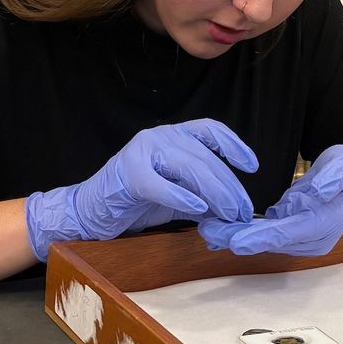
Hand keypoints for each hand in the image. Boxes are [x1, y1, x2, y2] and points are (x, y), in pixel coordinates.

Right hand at [25, 119, 258, 261]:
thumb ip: (204, 199)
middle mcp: (160, 136)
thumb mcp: (178, 198)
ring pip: (189, 167)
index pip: (210, 130)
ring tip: (227, 213)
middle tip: (242, 211)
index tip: (252, 167)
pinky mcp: (128, 171)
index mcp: (173, 137)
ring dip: (214, 193)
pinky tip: (198, 208)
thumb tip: (234, 211)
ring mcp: (143, 150)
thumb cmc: (135, 204)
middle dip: (228, 186)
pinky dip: (181, 196)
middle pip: (205, 157)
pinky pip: (161, 184)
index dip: (234, 145)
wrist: (90, 213)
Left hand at [199, 145, 342, 256]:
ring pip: (265, 241)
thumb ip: (333, 176)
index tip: (236, 241)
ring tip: (208, 229)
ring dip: (236, 236)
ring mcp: (302, 241)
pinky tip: (220, 230)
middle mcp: (313, 240)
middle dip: (239, 238)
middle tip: (209, 231)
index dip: (262, 237)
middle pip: (272, 241)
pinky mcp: (291, 235)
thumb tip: (318, 190)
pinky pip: (264, 236)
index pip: (289, 232)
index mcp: (326, 224)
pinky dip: (243, 233)